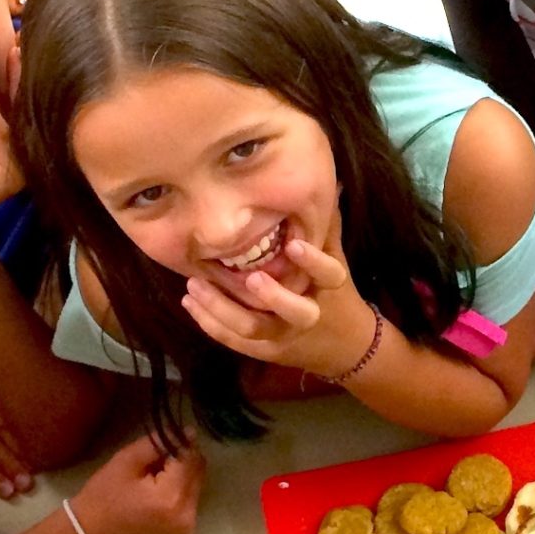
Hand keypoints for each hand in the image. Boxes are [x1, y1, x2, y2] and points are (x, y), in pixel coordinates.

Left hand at [0, 46, 27, 242]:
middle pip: (26, 105)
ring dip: (13, 86)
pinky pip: (4, 137)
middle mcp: (25, 152)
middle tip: (17, 41)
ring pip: (20, 117)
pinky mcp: (9, 175)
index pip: (20, 101)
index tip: (11, 44)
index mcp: (17, 142)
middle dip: (21, 73)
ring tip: (9, 56)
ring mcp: (20, 165)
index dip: (17, 73)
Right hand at [65, 435, 205, 533]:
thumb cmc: (104, 495)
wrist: (91, 532)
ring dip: (182, 473)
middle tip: (158, 457)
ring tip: (155, 475)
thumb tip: (188, 433)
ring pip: (197, 484)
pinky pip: (191, 500)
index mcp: (170, 498)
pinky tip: (159, 490)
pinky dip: (180, 489)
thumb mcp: (127, 460)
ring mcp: (188, 526)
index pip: (190, 459)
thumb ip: (160, 444)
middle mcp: (186, 514)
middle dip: (182, 458)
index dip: (183, 443)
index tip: (172, 434)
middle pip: (198, 472)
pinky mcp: (185, 532)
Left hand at [181, 213, 374, 377]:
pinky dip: (211, 324)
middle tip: (249, 277)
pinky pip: (235, 341)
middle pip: (294, 312)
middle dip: (272, 296)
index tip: (294, 244)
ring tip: (195, 286)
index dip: (312, 261)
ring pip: (253, 328)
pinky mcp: (266, 351)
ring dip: (222, 308)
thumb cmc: (335, 296)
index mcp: (328, 290)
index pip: (327, 275)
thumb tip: (327, 182)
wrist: (343, 347)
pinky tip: (190, 303)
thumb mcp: (335, 260)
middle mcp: (308, 317)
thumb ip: (325, 227)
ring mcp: (285, 337)